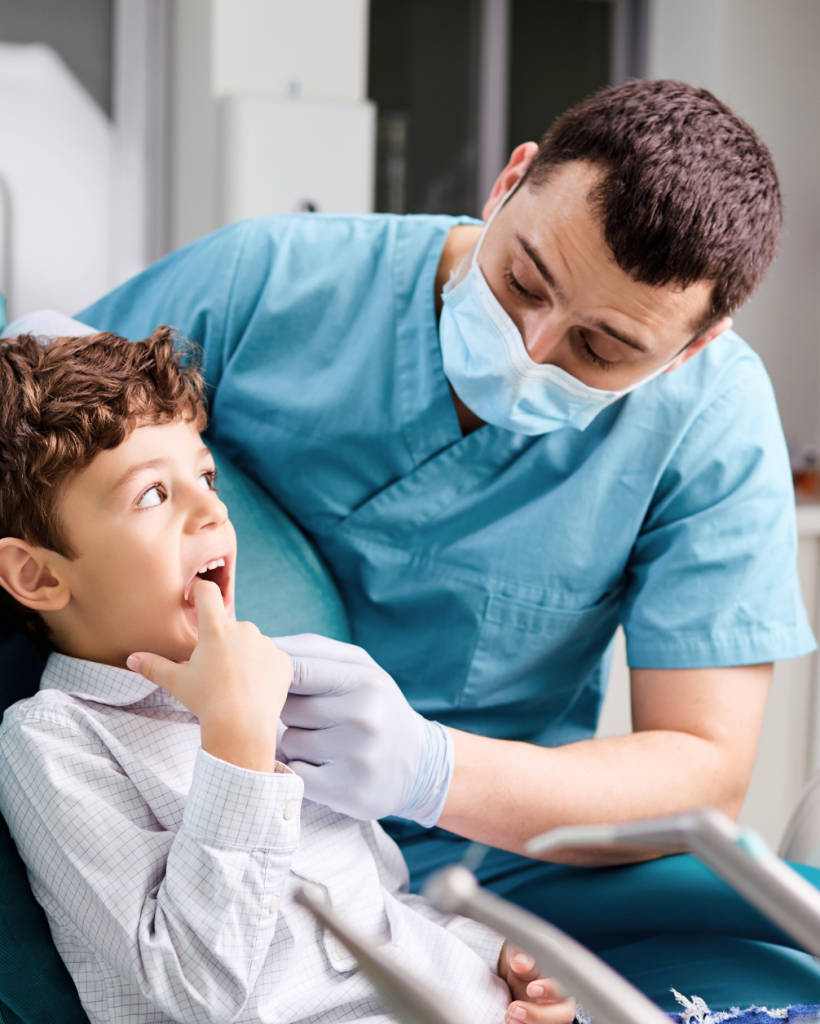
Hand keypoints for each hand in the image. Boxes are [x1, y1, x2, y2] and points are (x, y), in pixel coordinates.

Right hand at [127, 579, 291, 771]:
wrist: (241, 727)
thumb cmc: (206, 701)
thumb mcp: (177, 683)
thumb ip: (154, 666)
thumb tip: (131, 659)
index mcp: (216, 629)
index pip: (207, 592)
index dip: (199, 592)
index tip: (194, 600)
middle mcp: (244, 629)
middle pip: (229, 626)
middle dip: (222, 641)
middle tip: (215, 670)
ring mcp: (266, 643)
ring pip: (251, 643)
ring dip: (243, 655)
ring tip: (234, 683)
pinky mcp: (283, 660)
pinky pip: (270, 659)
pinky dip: (262, 669)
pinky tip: (253, 688)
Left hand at [275, 634, 452, 823]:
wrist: (420, 764)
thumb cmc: (377, 705)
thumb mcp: (358, 667)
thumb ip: (312, 650)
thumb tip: (264, 644)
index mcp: (365, 680)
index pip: (297, 670)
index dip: (278, 676)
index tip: (275, 682)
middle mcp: (364, 716)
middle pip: (288, 708)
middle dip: (292, 712)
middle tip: (318, 718)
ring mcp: (358, 756)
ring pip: (289, 742)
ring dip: (297, 743)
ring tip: (326, 743)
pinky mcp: (348, 792)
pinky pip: (296, 774)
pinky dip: (301, 770)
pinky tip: (325, 767)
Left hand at [498, 945, 575, 1023]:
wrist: (518, 975)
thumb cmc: (524, 960)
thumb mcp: (520, 953)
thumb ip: (522, 956)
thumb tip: (520, 962)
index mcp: (563, 975)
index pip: (566, 985)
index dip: (550, 990)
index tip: (531, 989)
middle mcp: (564, 998)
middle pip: (564, 1013)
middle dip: (539, 1015)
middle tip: (514, 1008)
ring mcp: (556, 1014)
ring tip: (509, 1016)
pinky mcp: (545, 1022)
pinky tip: (512, 1022)